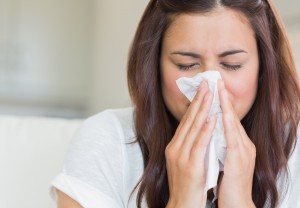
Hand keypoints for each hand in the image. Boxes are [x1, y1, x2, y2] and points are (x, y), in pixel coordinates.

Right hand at [165, 81, 216, 207]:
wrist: (182, 204)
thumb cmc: (186, 184)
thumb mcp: (183, 161)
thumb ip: (188, 145)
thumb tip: (197, 130)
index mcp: (174, 146)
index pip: (185, 121)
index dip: (194, 105)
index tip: (201, 91)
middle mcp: (175, 147)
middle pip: (188, 120)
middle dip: (198, 100)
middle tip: (206, 83)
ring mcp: (181, 155)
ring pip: (193, 128)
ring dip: (203, 109)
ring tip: (210, 93)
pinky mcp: (190, 164)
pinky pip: (200, 143)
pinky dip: (206, 129)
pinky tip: (212, 117)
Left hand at [217, 80, 255, 207]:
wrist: (236, 203)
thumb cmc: (228, 183)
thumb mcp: (224, 158)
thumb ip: (220, 144)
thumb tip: (210, 130)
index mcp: (237, 144)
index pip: (228, 119)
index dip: (222, 103)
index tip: (215, 88)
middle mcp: (243, 144)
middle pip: (232, 116)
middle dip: (224, 98)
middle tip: (217, 80)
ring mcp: (242, 151)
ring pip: (233, 123)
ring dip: (225, 105)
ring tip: (219, 89)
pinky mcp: (238, 160)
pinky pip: (231, 138)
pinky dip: (226, 125)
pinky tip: (221, 114)